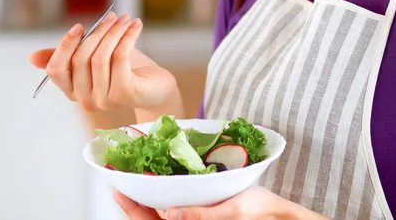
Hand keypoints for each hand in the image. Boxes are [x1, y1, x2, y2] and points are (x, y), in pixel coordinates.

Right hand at [29, 12, 178, 112]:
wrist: (157, 86)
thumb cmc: (125, 70)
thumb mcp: (94, 58)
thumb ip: (69, 55)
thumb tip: (32, 58)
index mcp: (73, 90)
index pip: (56, 70)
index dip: (65, 46)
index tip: (79, 26)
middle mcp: (86, 99)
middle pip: (80, 59)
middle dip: (97, 32)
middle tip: (113, 16)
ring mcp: (104, 100)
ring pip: (100, 57)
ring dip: (114, 32)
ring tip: (126, 19)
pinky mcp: (124, 94)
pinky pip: (120, 58)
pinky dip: (127, 37)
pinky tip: (136, 26)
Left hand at [113, 187, 329, 219]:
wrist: (279, 213)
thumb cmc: (260, 211)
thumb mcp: (233, 210)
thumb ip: (202, 214)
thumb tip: (169, 214)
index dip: (133, 209)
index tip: (117, 191)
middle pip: (152, 219)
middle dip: (133, 202)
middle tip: (116, 181)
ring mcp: (195, 219)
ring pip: (161, 213)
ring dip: (145, 198)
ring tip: (131, 178)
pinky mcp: (202, 212)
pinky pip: (175, 207)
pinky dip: (162, 196)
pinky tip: (159, 181)